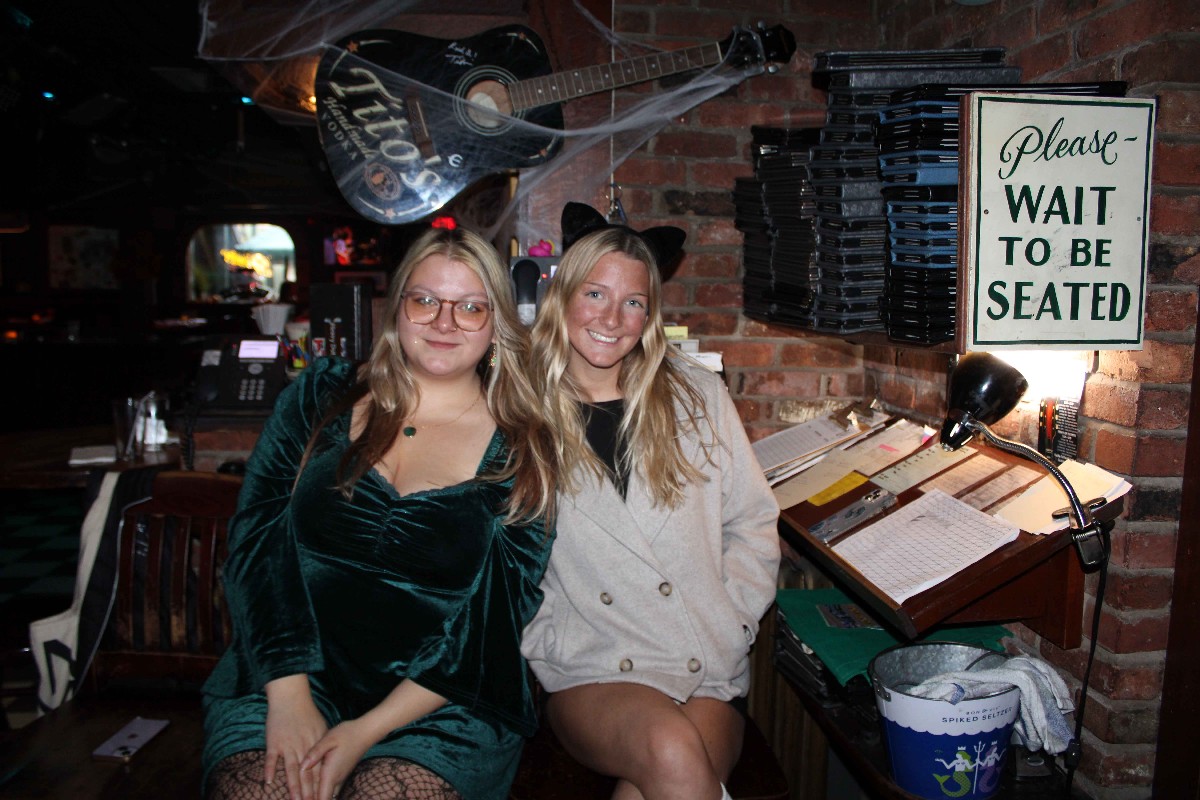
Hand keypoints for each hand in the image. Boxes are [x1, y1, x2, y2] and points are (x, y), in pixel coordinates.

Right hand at [264, 676, 327, 799]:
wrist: (291, 697)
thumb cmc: (307, 713)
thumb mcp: (321, 728)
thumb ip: (322, 746)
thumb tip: (327, 762)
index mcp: (315, 744)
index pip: (319, 769)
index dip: (320, 785)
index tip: (322, 797)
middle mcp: (302, 747)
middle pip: (306, 773)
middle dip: (308, 792)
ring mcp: (287, 745)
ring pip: (291, 770)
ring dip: (292, 786)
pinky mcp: (274, 742)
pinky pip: (271, 758)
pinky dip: (270, 769)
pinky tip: (269, 782)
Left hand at [301, 719, 378, 799]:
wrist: (365, 732)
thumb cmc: (347, 734)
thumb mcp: (328, 739)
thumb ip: (315, 753)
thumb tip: (302, 767)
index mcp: (331, 773)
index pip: (322, 798)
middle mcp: (336, 779)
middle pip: (324, 799)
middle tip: (300, 798)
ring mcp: (340, 778)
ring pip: (328, 795)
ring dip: (318, 796)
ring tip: (305, 796)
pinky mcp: (342, 774)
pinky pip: (331, 789)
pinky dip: (322, 792)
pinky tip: (315, 789)